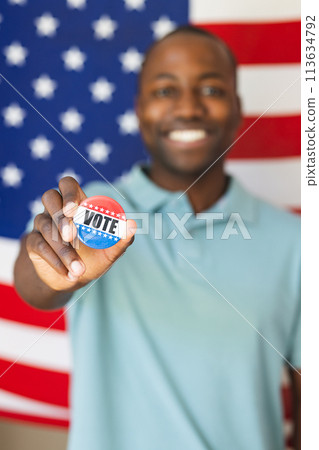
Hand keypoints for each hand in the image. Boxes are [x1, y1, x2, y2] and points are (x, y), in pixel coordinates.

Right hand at [26, 177, 135, 291]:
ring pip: (44, 225)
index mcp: (77, 205)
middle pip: (49, 196)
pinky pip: (39, 245)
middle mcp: (56, 210)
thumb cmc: (94, 258)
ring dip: (63, 249)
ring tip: (79, 269)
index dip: (69, 193)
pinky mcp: (33, 242)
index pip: (68, 184)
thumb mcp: (110, 251)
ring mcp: (42, 224)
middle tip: (71, 234)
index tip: (75, 210)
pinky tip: (68, 273)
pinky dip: (55, 260)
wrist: (73, 279)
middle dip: (60, 215)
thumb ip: (122, 239)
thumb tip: (132, 225)